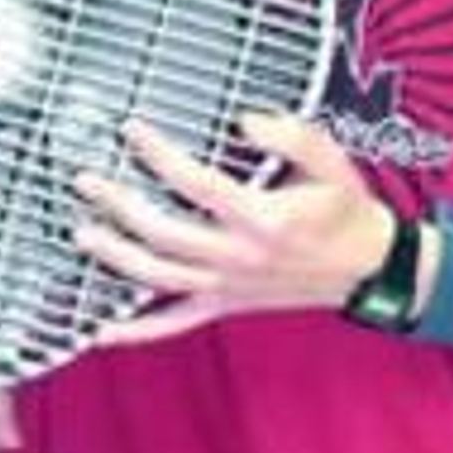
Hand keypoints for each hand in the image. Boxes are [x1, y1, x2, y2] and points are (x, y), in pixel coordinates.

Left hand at [73, 109, 402, 347]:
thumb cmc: (346, 212)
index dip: (158, 154)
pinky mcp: (226, 305)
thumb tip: (245, 120)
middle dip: (119, 205)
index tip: (132, 130)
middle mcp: (239, 257)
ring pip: (157, 277)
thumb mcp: (331, 161)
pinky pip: (173, 324)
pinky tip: (102, 328)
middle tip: (87, 180)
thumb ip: (290, 135)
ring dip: (115, 256)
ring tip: (83, 231)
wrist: (370, 268)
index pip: (195, 183)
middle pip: (163, 233)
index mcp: (262, 219)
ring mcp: (228, 287)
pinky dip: (135, 332)